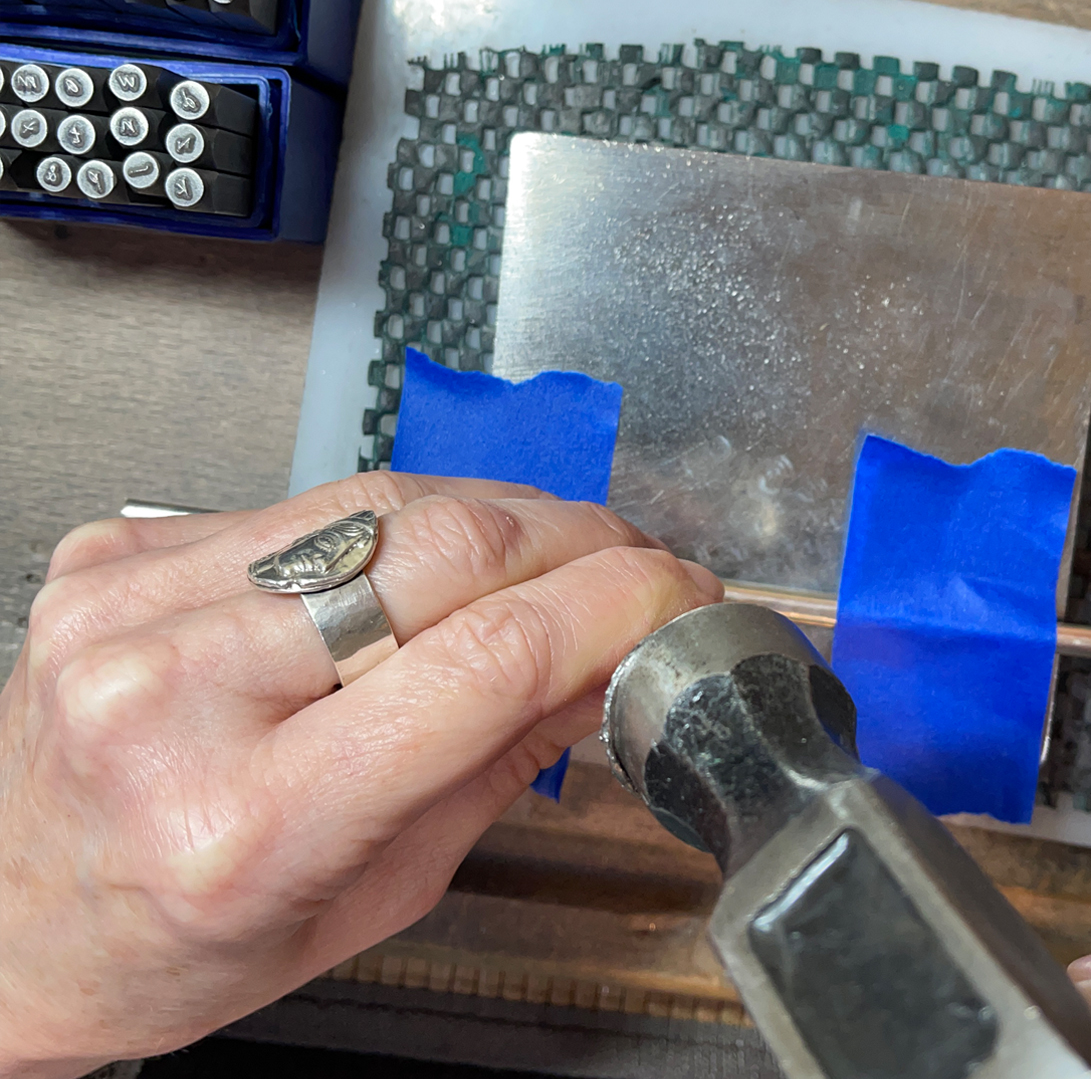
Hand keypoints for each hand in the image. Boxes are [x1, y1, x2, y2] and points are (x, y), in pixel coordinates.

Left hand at [0, 473, 722, 1077]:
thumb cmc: (175, 938)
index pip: (487, 659)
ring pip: (385, 503)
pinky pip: (308, 500)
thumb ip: (501, 762)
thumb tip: (609, 664)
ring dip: (502, 514)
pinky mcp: (122, 552)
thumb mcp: (372, 893)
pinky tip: (429, 552)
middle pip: (446, 552)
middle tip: (633, 561)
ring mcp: (139, 606)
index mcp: (254, 820)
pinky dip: (399, 518)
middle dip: (577, 539)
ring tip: (553, 547)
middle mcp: (180, 695)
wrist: (3, 912)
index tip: (675, 591)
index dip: (614, 605)